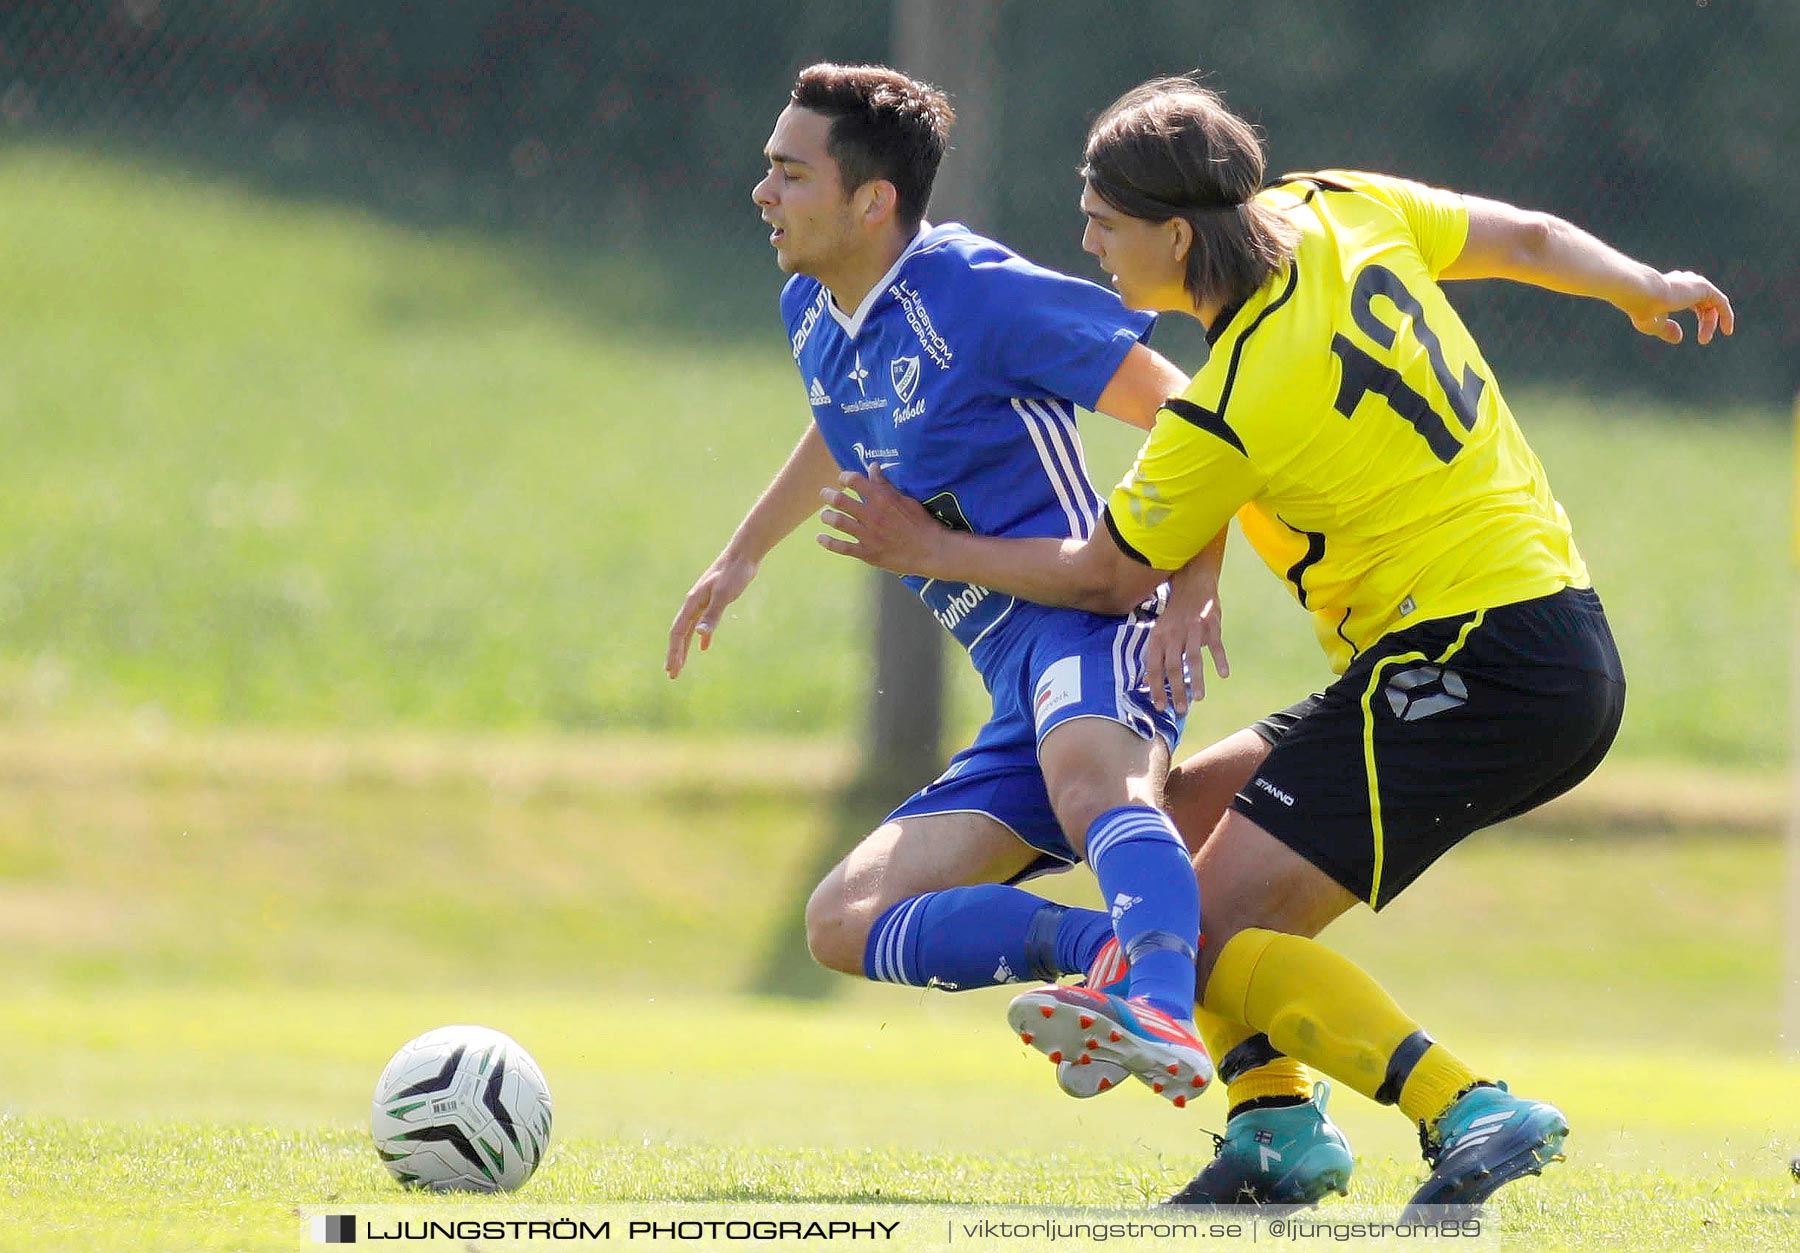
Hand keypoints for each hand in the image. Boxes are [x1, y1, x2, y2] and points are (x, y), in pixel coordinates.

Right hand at [666, 552, 758, 677]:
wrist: (744, 554)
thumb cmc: (735, 573)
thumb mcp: (724, 595)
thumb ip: (713, 615)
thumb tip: (700, 635)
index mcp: (693, 603)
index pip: (678, 632)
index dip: (674, 652)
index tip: (671, 670)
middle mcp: (694, 603)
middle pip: (680, 633)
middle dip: (675, 654)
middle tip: (672, 674)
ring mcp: (703, 602)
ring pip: (690, 629)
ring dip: (685, 648)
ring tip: (681, 664)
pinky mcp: (714, 600)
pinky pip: (703, 623)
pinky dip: (702, 636)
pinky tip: (704, 646)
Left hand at [815, 463, 945, 575]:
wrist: (930, 550)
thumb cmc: (920, 523)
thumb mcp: (905, 499)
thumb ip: (885, 484)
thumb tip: (873, 466)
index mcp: (882, 499)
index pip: (855, 481)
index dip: (844, 478)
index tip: (843, 479)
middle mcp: (872, 515)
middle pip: (840, 500)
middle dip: (828, 495)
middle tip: (825, 494)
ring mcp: (868, 535)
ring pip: (838, 522)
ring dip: (827, 516)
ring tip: (824, 515)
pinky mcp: (867, 553)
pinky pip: (842, 547)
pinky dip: (828, 542)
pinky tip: (820, 537)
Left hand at [1142, 565, 1228, 714]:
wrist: (1193, 582)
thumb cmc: (1175, 613)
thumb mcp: (1160, 632)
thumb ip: (1156, 656)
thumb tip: (1146, 681)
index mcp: (1158, 638)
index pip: (1154, 668)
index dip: (1156, 688)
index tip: (1160, 707)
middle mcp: (1173, 634)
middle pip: (1172, 667)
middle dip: (1175, 691)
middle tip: (1180, 710)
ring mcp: (1192, 629)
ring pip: (1192, 658)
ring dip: (1196, 679)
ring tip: (1199, 698)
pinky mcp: (1210, 624)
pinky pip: (1215, 644)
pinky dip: (1220, 659)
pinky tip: (1224, 674)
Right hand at [1625, 271, 1734, 344]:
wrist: (1643, 294)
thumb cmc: (1643, 309)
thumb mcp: (1654, 324)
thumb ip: (1667, 330)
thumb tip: (1679, 338)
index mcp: (1673, 287)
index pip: (1693, 300)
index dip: (1700, 316)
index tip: (1697, 334)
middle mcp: (1686, 282)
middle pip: (1704, 303)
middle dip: (1706, 323)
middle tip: (1703, 340)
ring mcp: (1696, 284)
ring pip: (1712, 305)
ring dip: (1710, 324)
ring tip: (1704, 340)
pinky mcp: (1704, 288)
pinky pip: (1721, 302)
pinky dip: (1726, 316)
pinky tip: (1726, 330)